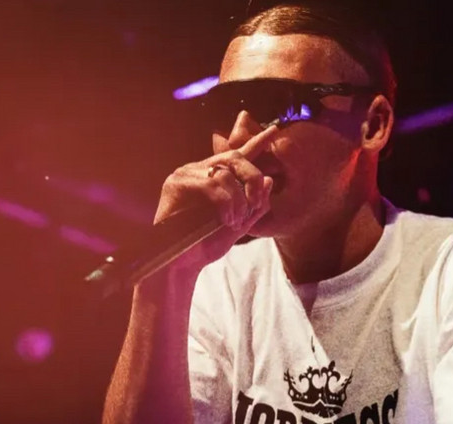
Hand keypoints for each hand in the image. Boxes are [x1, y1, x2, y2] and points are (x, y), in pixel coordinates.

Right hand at [154, 124, 277, 272]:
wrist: (181, 264)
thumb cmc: (205, 246)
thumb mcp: (238, 226)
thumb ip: (255, 206)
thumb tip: (270, 179)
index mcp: (214, 179)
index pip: (237, 155)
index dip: (256, 142)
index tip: (275, 130)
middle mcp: (199, 171)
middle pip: (235, 157)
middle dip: (252, 178)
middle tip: (256, 203)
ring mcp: (186, 175)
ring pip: (225, 172)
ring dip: (238, 200)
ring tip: (235, 221)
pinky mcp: (176, 183)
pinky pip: (211, 184)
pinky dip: (225, 203)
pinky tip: (225, 220)